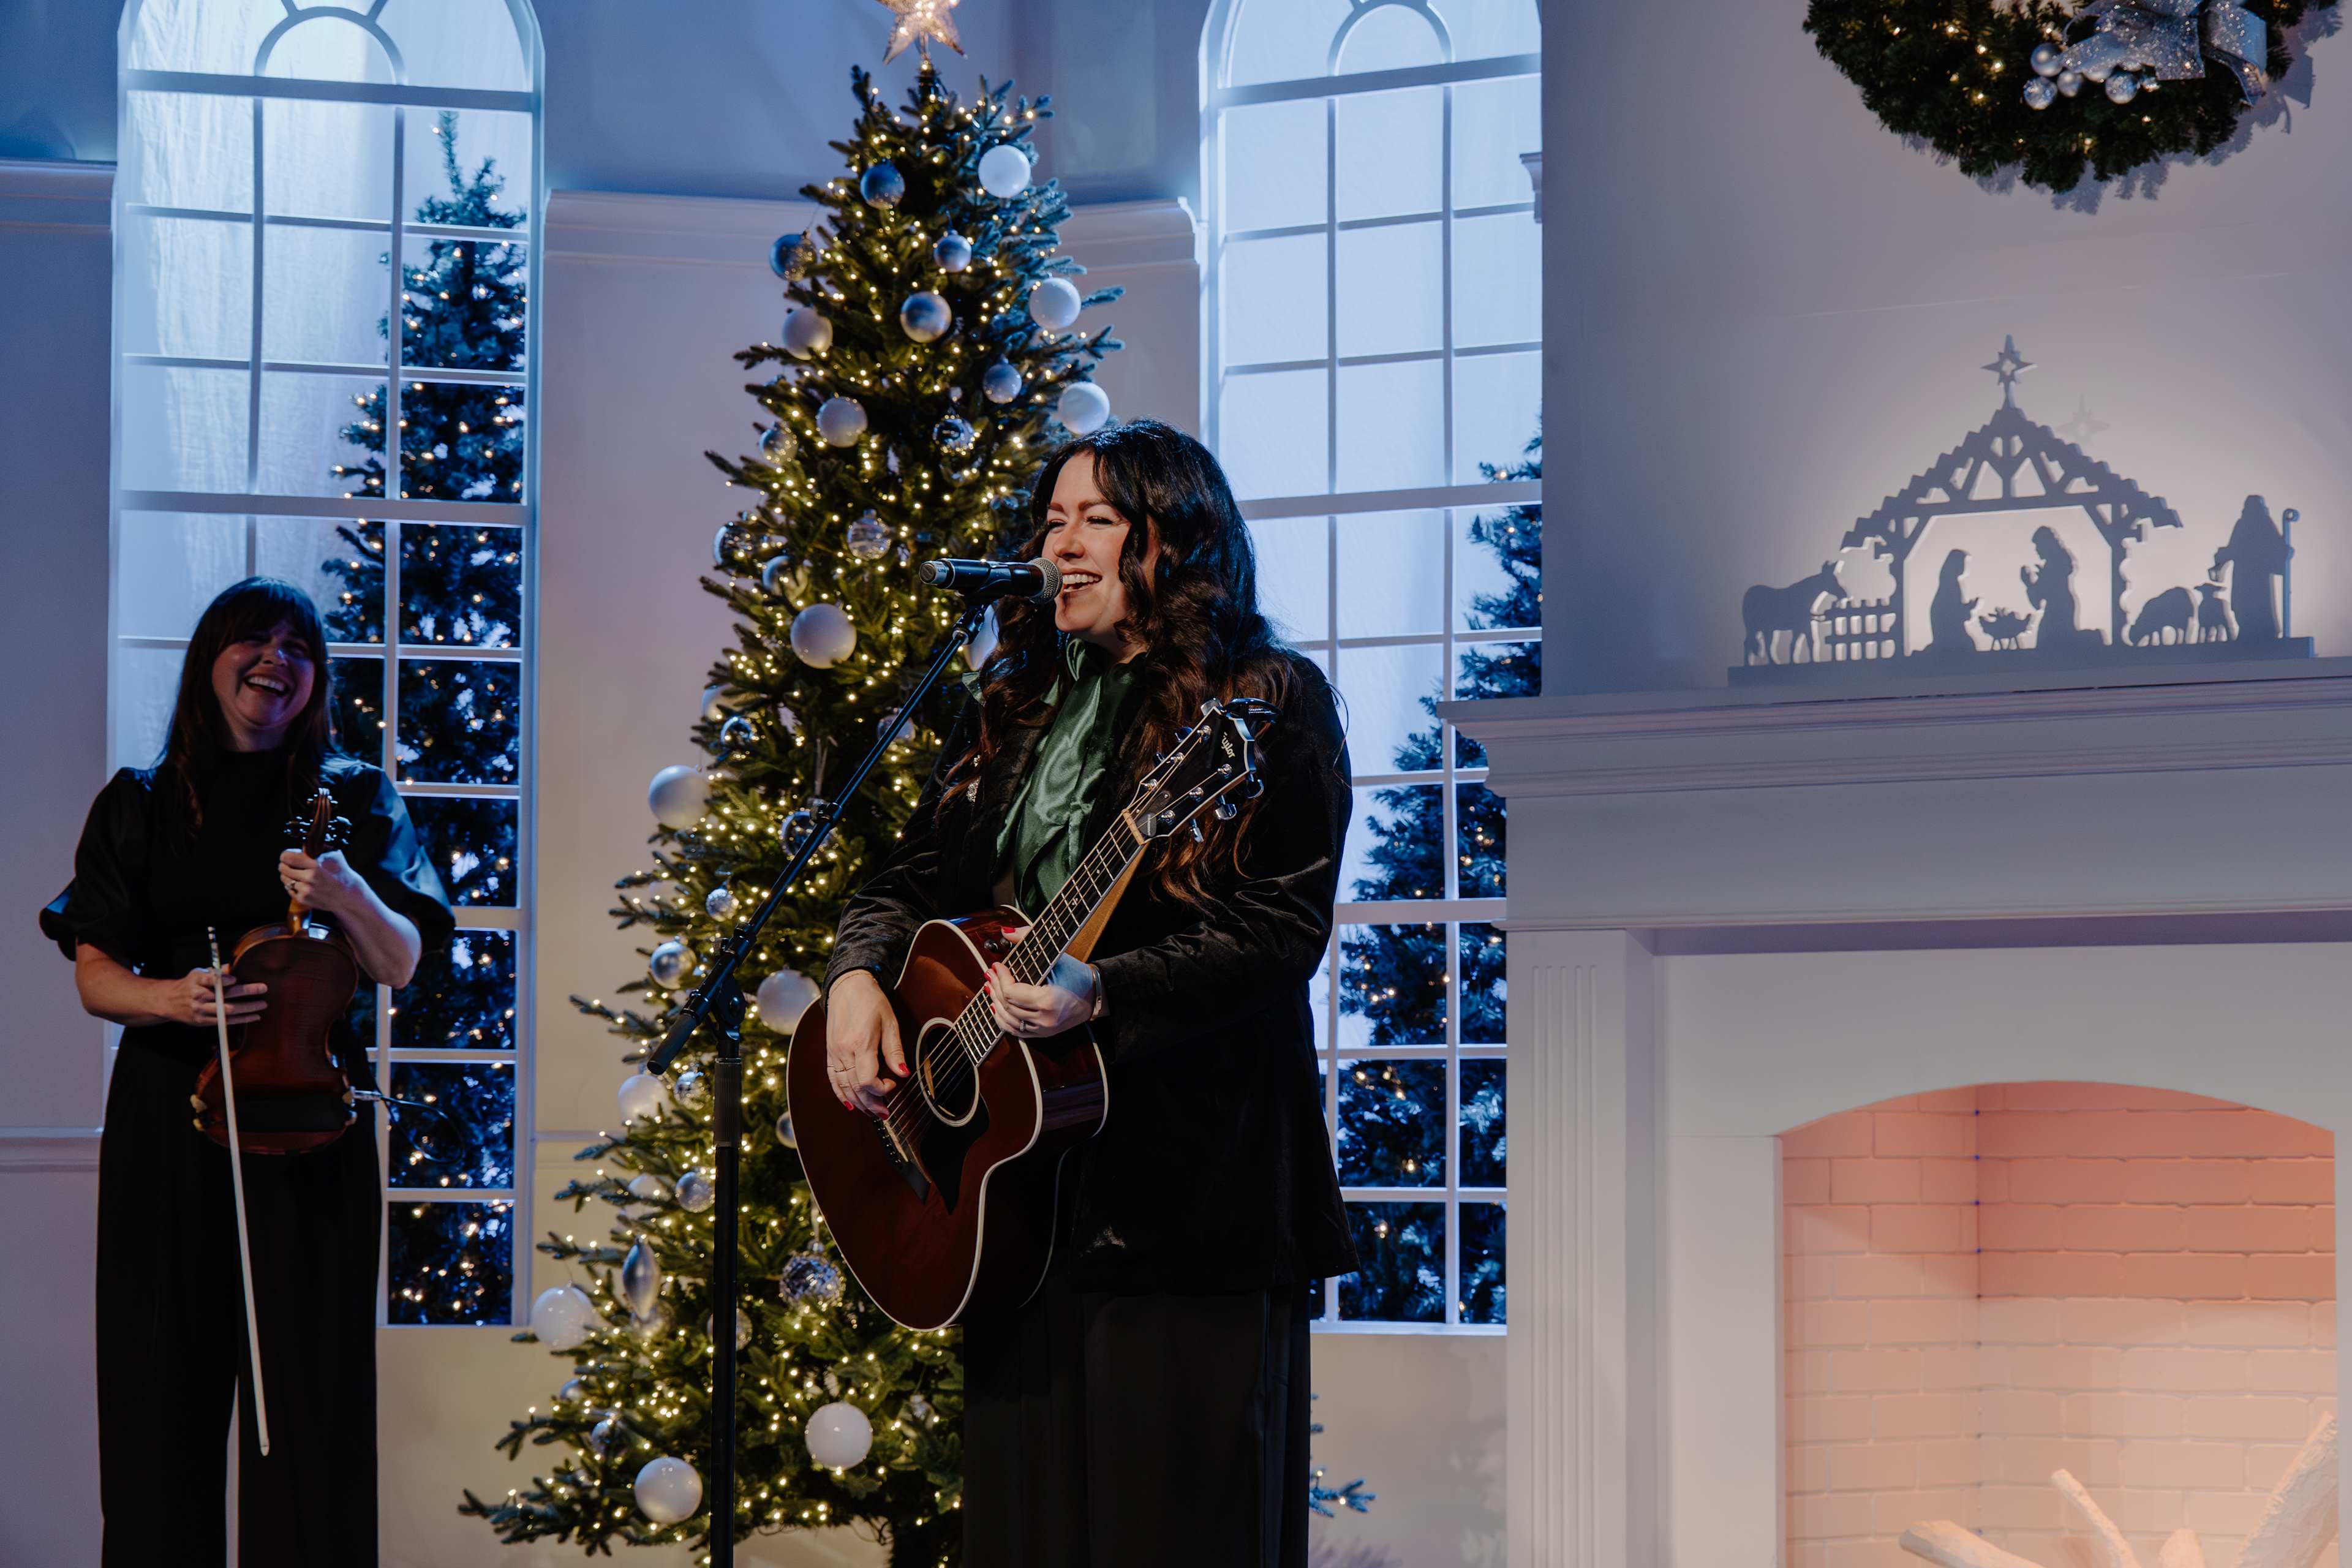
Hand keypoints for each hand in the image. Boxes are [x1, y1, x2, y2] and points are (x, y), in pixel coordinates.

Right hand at [154, 967, 267, 1028]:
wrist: (168, 1002)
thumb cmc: (188, 984)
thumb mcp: (198, 973)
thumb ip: (215, 971)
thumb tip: (233, 966)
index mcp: (196, 981)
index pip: (209, 980)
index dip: (222, 980)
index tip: (235, 979)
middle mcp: (197, 996)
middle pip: (223, 995)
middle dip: (245, 992)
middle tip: (263, 988)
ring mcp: (200, 1010)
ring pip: (226, 1010)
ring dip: (247, 1008)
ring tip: (262, 1004)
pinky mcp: (202, 1021)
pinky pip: (225, 1021)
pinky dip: (241, 1019)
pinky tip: (254, 1016)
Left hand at [280, 848, 363, 914]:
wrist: (348, 894)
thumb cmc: (340, 871)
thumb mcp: (333, 854)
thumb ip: (316, 846)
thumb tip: (304, 838)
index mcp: (315, 863)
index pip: (286, 856)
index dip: (286, 855)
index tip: (290, 856)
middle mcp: (309, 877)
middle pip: (282, 868)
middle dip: (286, 865)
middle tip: (292, 865)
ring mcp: (306, 889)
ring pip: (284, 879)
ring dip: (289, 876)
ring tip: (298, 875)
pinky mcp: (303, 899)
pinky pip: (288, 889)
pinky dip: (293, 886)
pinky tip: (303, 884)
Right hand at [825, 969, 907, 1118]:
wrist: (847, 987)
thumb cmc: (872, 1002)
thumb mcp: (890, 1023)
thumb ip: (895, 1051)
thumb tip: (904, 1074)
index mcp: (860, 1043)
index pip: (866, 1080)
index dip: (880, 1090)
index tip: (892, 1085)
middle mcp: (843, 1051)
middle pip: (854, 1088)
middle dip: (871, 1104)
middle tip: (885, 1114)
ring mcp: (834, 1052)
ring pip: (842, 1086)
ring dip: (857, 1103)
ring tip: (871, 1113)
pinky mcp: (829, 1052)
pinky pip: (832, 1078)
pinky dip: (840, 1093)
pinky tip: (849, 1103)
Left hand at [984, 937, 1097, 1039]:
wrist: (1096, 995)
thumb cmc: (1078, 975)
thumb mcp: (1057, 956)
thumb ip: (1028, 940)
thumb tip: (1005, 931)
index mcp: (1048, 1001)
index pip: (1012, 992)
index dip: (1001, 977)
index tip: (997, 965)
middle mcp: (1045, 1019)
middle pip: (1007, 1005)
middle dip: (996, 987)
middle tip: (990, 973)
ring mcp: (1043, 1029)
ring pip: (1008, 1020)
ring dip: (995, 1002)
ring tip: (990, 987)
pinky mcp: (1043, 1034)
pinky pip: (1016, 1031)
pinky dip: (1003, 1019)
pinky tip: (996, 1007)